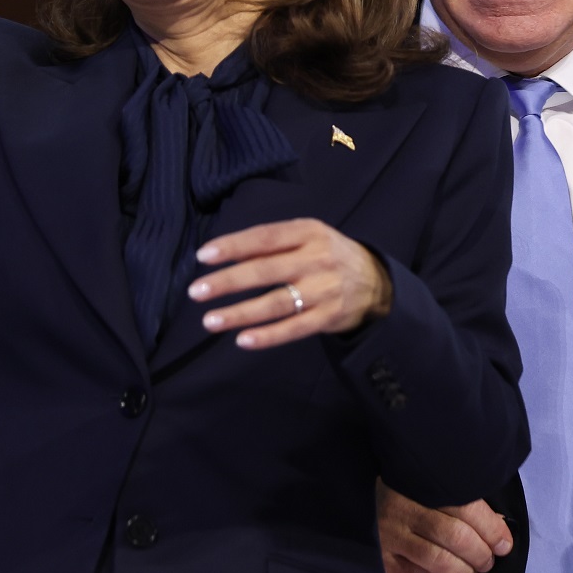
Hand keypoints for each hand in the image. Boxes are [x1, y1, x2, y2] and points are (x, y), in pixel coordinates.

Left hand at [188, 218, 393, 348]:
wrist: (376, 281)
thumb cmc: (327, 254)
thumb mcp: (307, 235)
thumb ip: (272, 241)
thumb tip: (223, 252)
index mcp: (308, 232)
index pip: (265, 237)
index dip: (234, 245)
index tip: (204, 255)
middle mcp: (316, 259)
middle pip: (266, 271)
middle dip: (228, 281)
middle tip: (197, 291)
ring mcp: (323, 290)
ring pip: (276, 303)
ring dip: (241, 313)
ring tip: (210, 321)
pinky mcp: (328, 317)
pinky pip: (294, 329)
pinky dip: (268, 336)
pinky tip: (243, 340)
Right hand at [376, 481, 511, 572]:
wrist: (351, 505)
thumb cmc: (398, 493)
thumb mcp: (422, 484)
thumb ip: (456, 499)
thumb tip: (497, 526)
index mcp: (416, 484)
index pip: (464, 506)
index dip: (491, 528)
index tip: (504, 542)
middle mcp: (401, 510)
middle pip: (454, 535)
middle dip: (481, 553)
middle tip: (489, 559)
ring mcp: (389, 537)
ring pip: (438, 560)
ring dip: (465, 572)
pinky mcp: (381, 562)